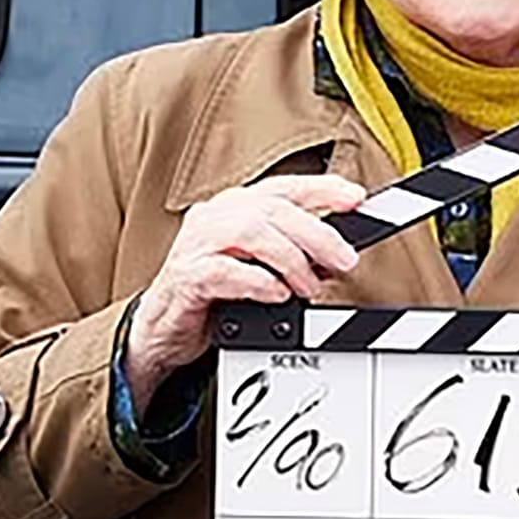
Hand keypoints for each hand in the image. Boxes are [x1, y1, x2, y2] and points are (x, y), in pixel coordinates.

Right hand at [125, 174, 363, 410]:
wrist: (163, 330)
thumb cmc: (212, 293)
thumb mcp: (260, 269)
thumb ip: (294, 257)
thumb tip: (335, 258)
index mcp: (235, 208)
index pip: (284, 188)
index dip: (322, 189)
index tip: (356, 198)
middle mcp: (214, 217)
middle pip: (272, 210)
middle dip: (316, 234)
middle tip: (344, 260)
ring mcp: (195, 245)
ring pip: (249, 232)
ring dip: (289, 259)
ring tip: (309, 285)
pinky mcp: (183, 277)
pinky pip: (222, 270)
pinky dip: (256, 281)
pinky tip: (277, 293)